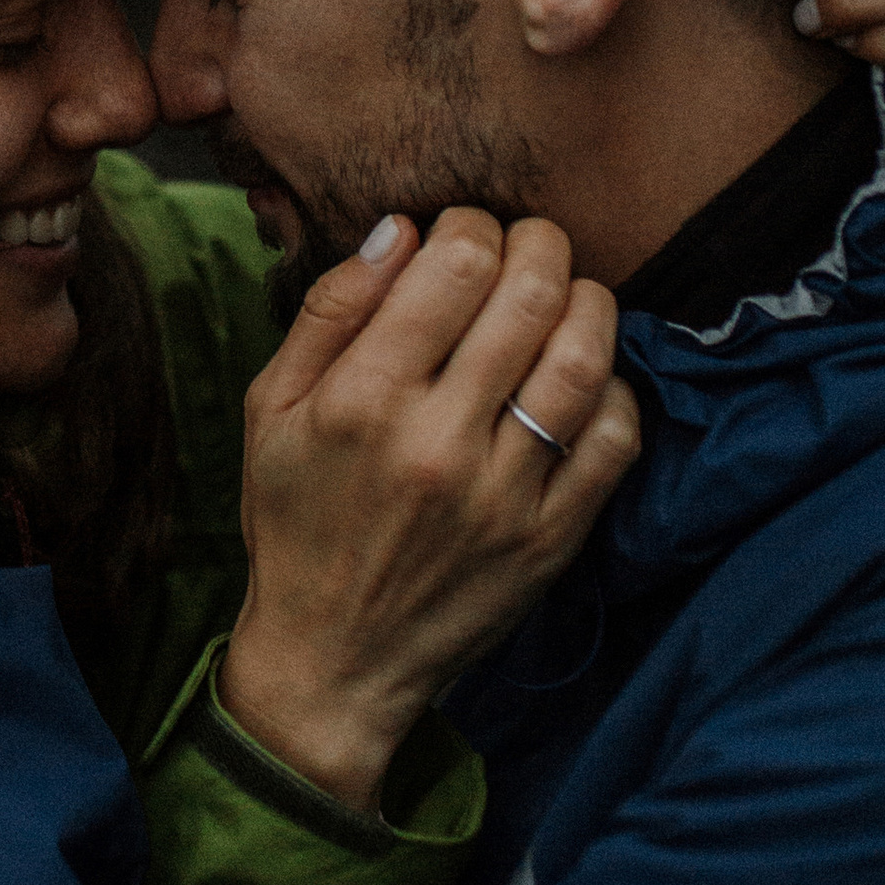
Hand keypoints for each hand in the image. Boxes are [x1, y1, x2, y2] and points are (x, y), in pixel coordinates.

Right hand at [221, 211, 638, 815]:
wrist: (333, 660)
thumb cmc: (296, 520)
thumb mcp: (270, 409)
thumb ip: (330, 310)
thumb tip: (400, 229)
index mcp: (362, 400)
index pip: (456, 263)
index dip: (471, 225)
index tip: (462, 235)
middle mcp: (438, 442)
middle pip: (530, 293)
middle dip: (537, 244)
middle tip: (525, 249)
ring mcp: (504, 495)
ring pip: (584, 356)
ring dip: (588, 301)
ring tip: (566, 296)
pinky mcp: (551, 539)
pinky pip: (615, 438)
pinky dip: (614, 387)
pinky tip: (583, 378)